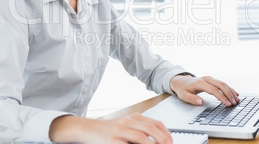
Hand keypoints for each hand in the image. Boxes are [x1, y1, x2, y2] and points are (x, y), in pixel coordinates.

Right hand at [49, 113, 172, 143]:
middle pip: (150, 129)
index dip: (166, 132)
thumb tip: (156, 138)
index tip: (171, 140)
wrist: (87, 129)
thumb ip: (139, 129)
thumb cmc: (107, 130)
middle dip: (162, 140)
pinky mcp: (111, 140)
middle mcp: (127, 122)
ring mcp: (119, 131)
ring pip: (141, 137)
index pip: (155, 123)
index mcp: (133, 117)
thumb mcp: (126, 125)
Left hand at [170, 75, 239, 106]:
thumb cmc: (183, 89)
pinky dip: (229, 88)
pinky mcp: (212, 79)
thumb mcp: (184, 96)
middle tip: (234, 103)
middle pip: (220, 85)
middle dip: (229, 94)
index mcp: (200, 83)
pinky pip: (222, 83)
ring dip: (231, 91)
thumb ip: (192, 99)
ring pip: (223, 83)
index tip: (227, 104)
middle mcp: (206, 79)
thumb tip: (200, 102)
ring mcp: (209, 78)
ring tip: (237, 100)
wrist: (182, 81)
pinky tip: (235, 93)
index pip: (213, 90)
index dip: (221, 97)